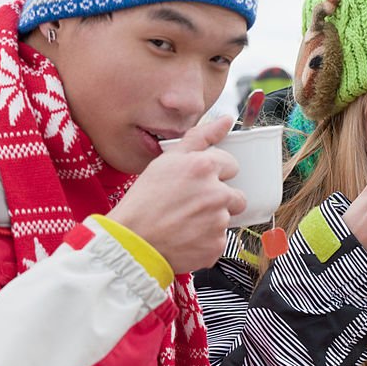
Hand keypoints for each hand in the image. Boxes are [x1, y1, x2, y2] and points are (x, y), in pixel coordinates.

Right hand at [107, 116, 246, 273]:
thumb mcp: (167, 160)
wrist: (130, 242)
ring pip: (226, 218)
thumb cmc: (145, 201)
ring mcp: (218, 222)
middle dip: (218, 199)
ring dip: (211, 220)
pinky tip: (186, 237)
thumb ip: (201, 137)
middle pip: (236, 195)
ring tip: (184, 222)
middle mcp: (217, 194)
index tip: (195, 183)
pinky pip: (219, 240)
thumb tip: (227, 120)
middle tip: (191, 205)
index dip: (214, 174)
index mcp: (205, 168)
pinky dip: (206, 241)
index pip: (231, 165)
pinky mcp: (216, 245)